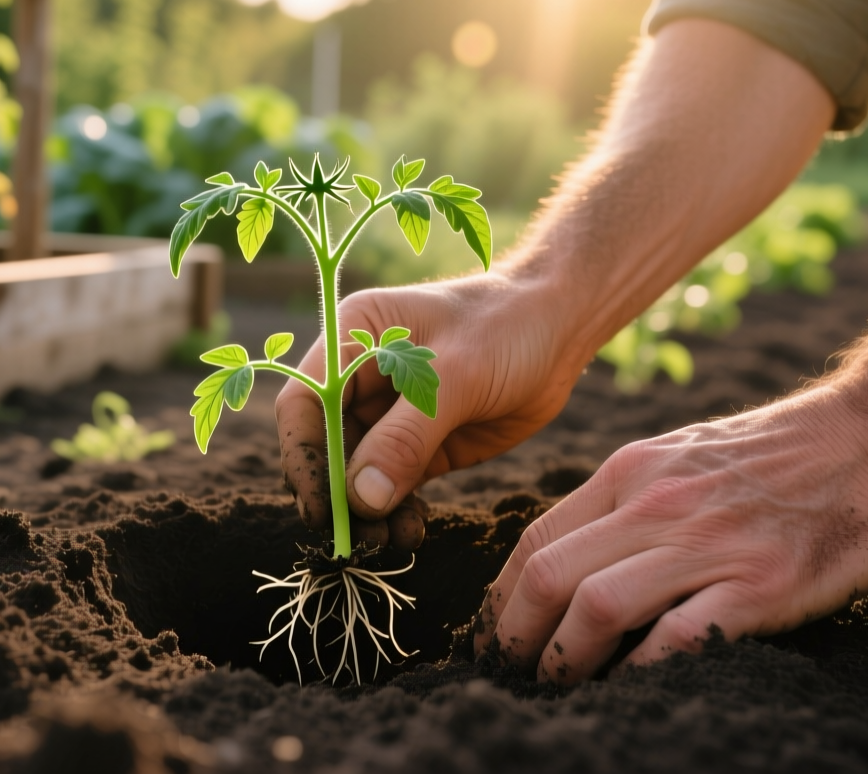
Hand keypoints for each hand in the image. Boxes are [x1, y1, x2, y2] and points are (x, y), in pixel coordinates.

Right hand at [276, 272, 583, 548]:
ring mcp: (391, 413)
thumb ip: (407, 436)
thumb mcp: (456, 375)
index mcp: (353, 337)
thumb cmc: (507, 326)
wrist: (563, 328)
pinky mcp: (422, 443)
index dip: (304, 456)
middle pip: (326, 446)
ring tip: (389, 541)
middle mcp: (361, 376)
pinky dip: (396, 511)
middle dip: (337, 494)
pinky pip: (394, 485)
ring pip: (358, 474)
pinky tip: (411, 531)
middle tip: (357, 538)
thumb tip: (362, 498)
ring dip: (367, 511)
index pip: (304, 403)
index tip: (321, 507)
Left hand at [474, 387, 867, 682]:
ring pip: (595, 606)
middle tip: (509, 672)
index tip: (496, 632)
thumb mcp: (681, 456)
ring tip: (557, 688)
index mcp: (631, 473)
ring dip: (563, 660)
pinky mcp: (758, 586)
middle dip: (514, 635)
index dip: (502, 596)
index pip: (537, 538)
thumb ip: (628, 501)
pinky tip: (629, 691)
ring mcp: (706, 545)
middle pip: (549, 575)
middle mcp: (656, 505)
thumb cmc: (778, 454)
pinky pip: (675, 639)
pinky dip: (640, 672)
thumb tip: (573, 560)